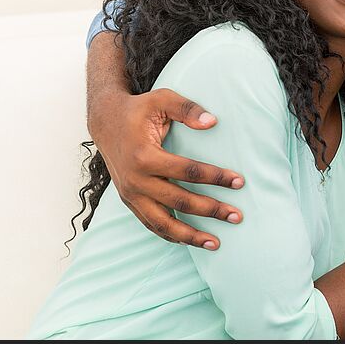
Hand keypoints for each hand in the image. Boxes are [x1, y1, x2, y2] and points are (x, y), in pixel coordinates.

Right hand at [90, 87, 244, 249]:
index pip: (188, 171)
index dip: (216, 177)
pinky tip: (190, 241)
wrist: (104, 121)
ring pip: (163, 223)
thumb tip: (213, 122)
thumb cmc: (137, 110)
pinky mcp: (128, 200)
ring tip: (216, 243)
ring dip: (190, 236)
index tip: (239, 181)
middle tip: (237, 216)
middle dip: (211, 210)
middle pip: (180, 201)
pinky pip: (150, 224)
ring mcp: (130, 194)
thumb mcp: (161, 99)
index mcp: (144, 156)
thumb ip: (187, 108)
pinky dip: (170, 235)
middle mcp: (135, 180)